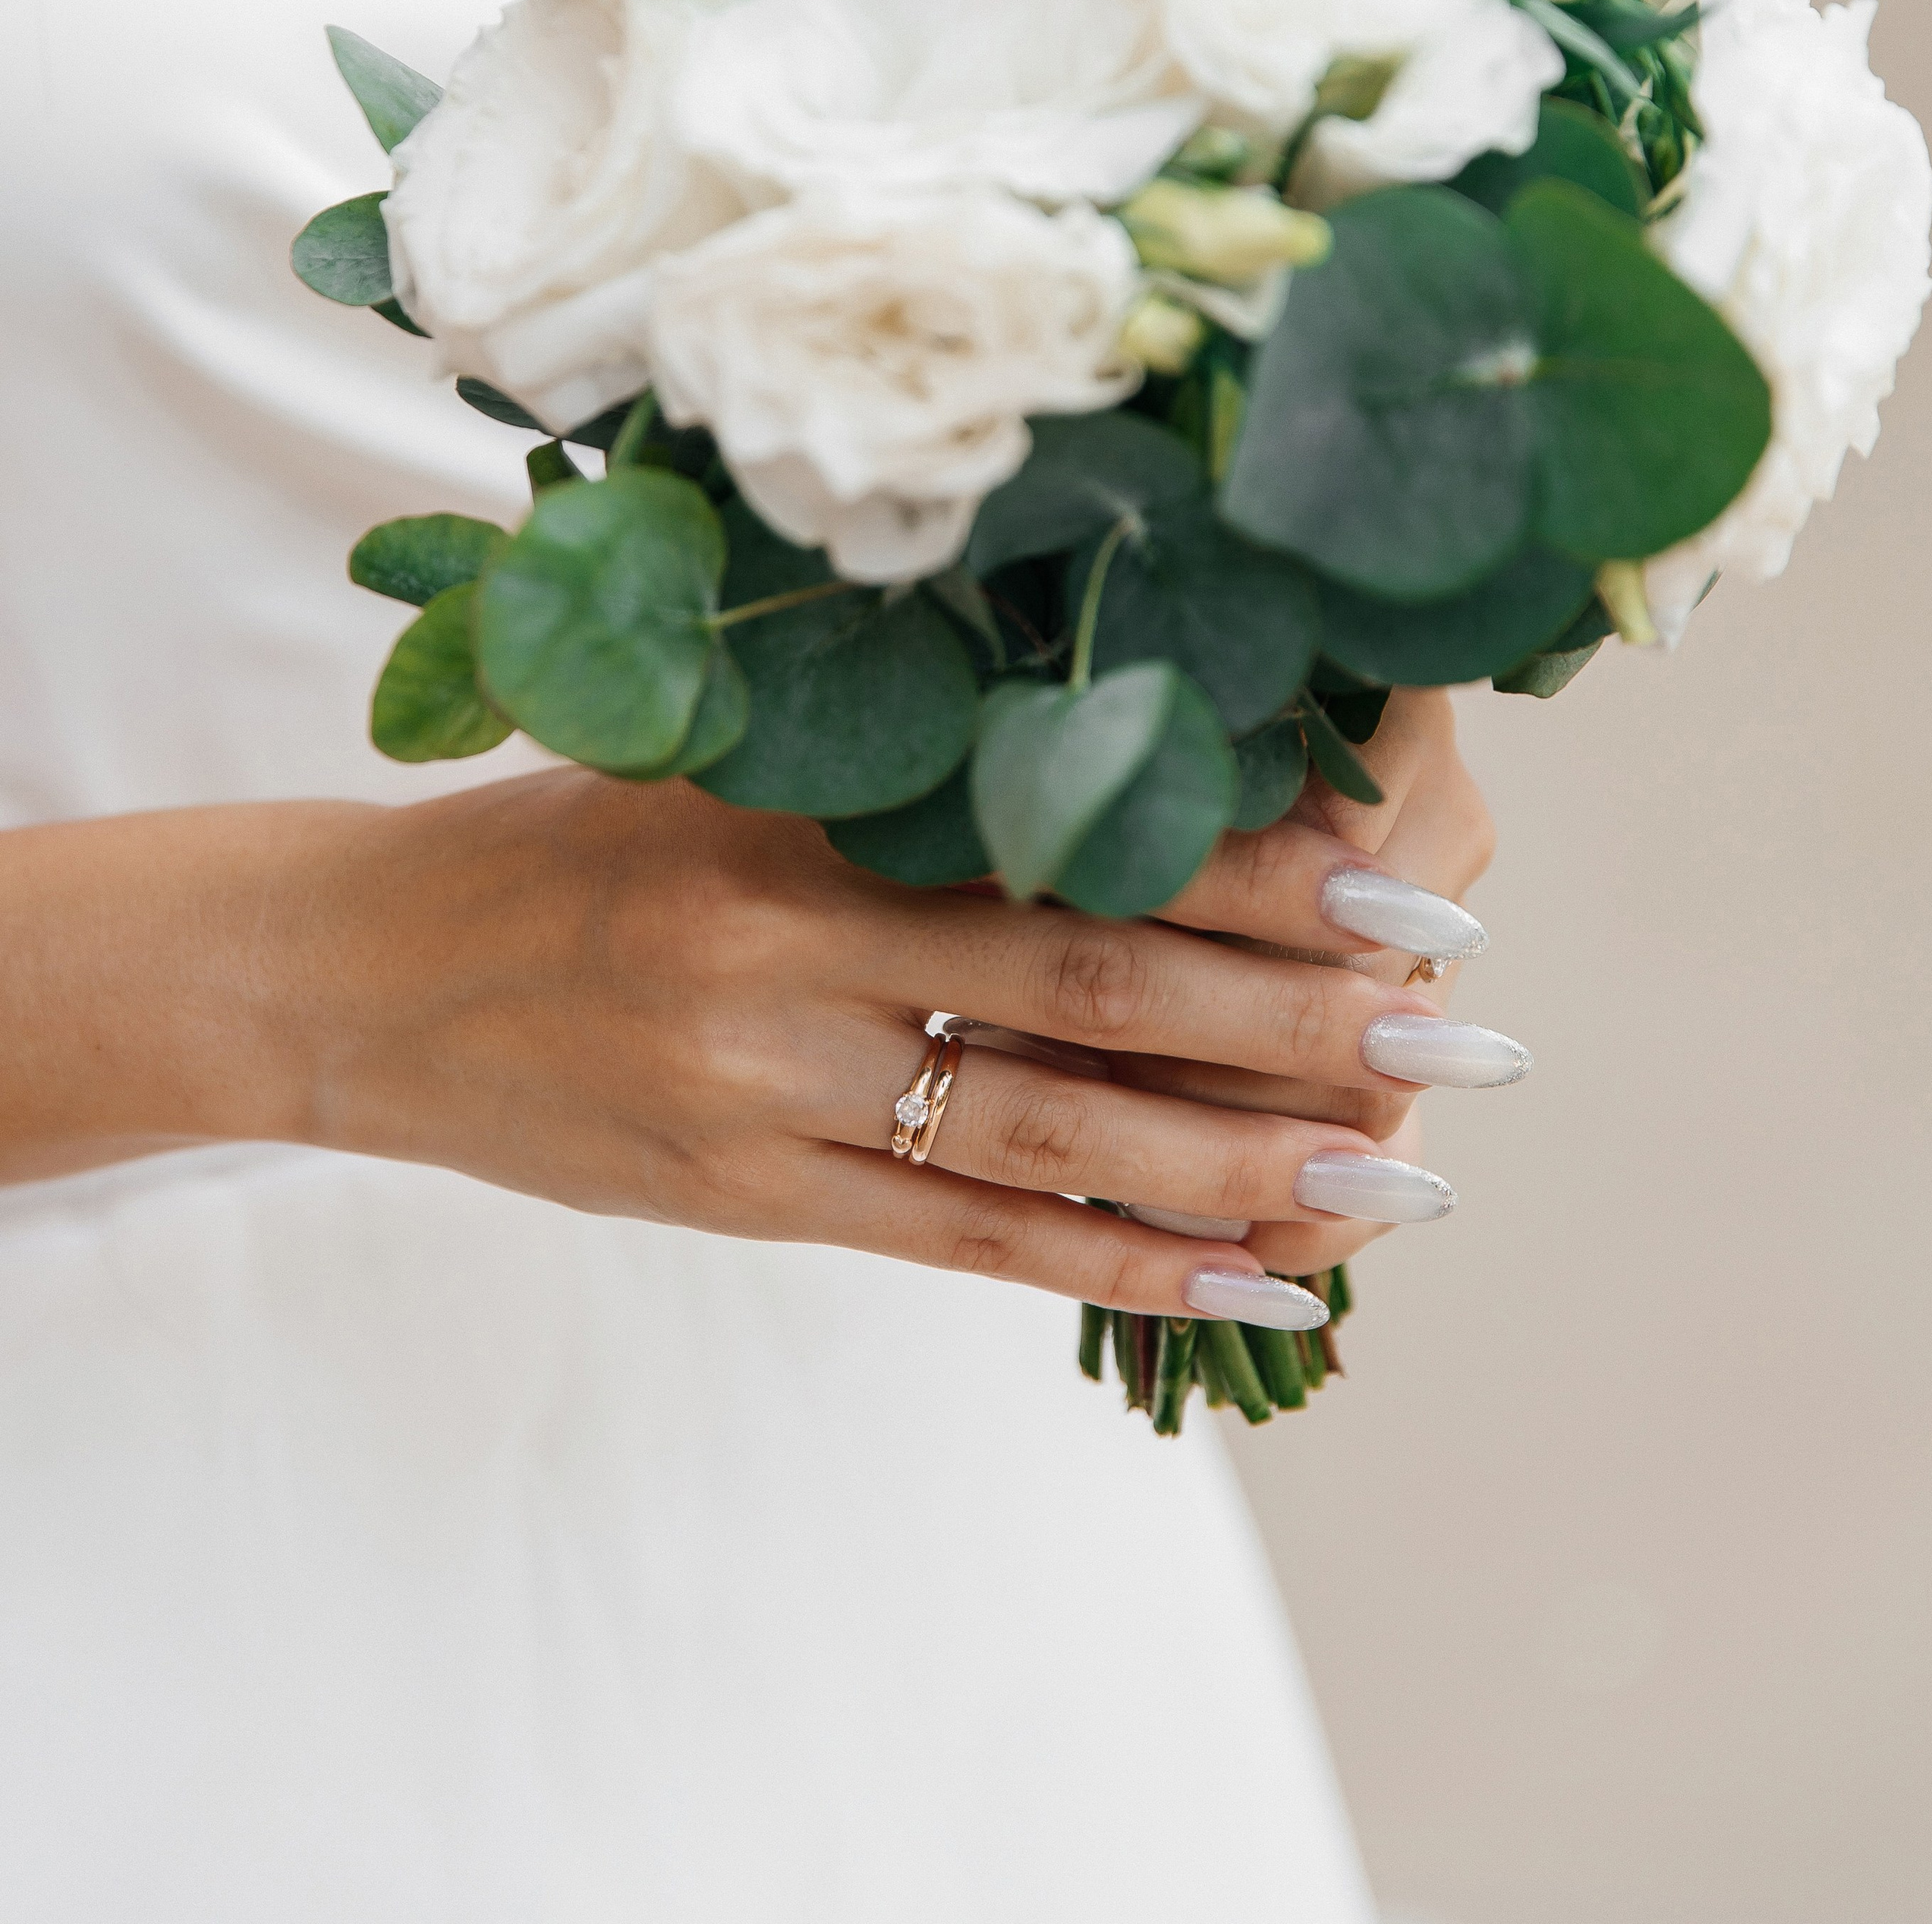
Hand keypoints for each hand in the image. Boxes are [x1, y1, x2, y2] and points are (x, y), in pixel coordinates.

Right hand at [256, 704, 1501, 1322]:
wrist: (363, 971)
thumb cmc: (569, 835)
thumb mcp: (722, 753)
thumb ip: (899, 758)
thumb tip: (1139, 760)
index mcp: (802, 803)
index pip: (1071, 832)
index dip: (1253, 860)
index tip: (1410, 873)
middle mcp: (791, 949)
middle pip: (1094, 991)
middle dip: (1298, 1018)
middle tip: (1465, 1036)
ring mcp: (767, 1092)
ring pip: (1047, 1143)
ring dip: (1239, 1167)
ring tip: (1400, 1181)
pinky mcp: (748, 1200)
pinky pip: (962, 1251)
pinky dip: (1113, 1271)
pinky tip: (1244, 1283)